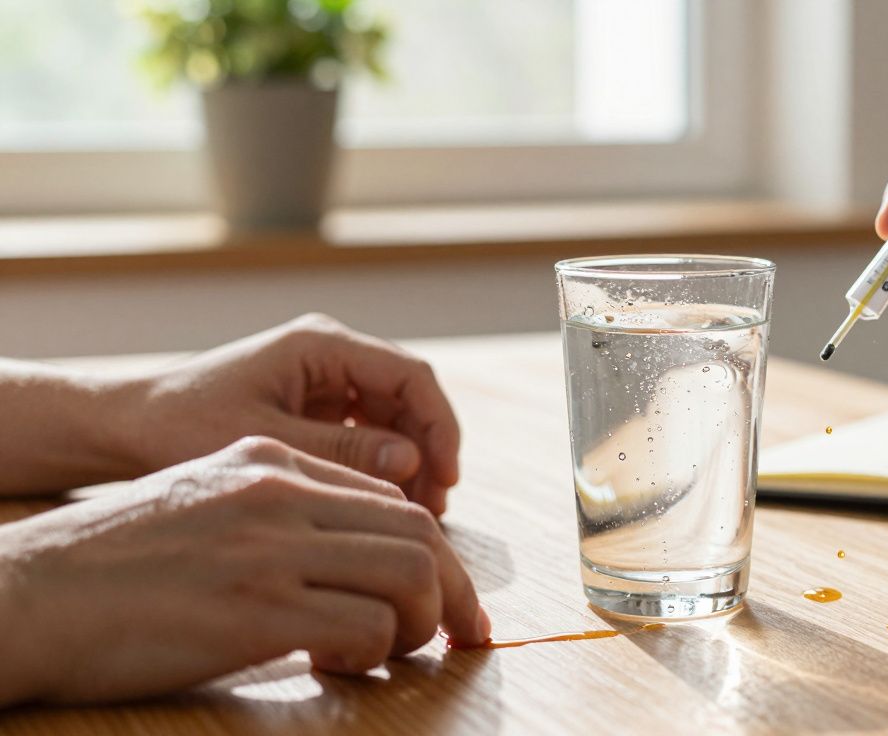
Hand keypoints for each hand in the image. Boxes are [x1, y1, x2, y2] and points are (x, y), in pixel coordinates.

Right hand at [0, 437, 489, 705]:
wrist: (25, 593)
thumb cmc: (109, 565)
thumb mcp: (203, 503)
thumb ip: (278, 513)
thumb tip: (350, 560)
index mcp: (270, 461)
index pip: (391, 499)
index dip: (437, 555)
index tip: (453, 599)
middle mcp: (278, 493)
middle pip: (417, 533)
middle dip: (457, 591)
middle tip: (466, 636)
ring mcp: (268, 548)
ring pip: (409, 574)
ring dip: (422, 623)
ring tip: (394, 651)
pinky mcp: (254, 608)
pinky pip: (366, 626)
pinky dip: (375, 653)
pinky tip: (339, 667)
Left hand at [127, 314, 459, 514]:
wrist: (128, 427)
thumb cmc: (181, 427)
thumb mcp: (268, 441)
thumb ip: (344, 448)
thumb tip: (413, 460)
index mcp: (322, 344)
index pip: (411, 376)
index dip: (439, 426)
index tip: (446, 476)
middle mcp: (331, 353)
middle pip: (408, 397)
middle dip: (427, 450)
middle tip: (433, 507)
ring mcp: (325, 378)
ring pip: (394, 417)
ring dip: (409, 460)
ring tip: (412, 510)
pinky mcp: (316, 404)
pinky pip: (369, 430)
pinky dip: (382, 463)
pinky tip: (380, 501)